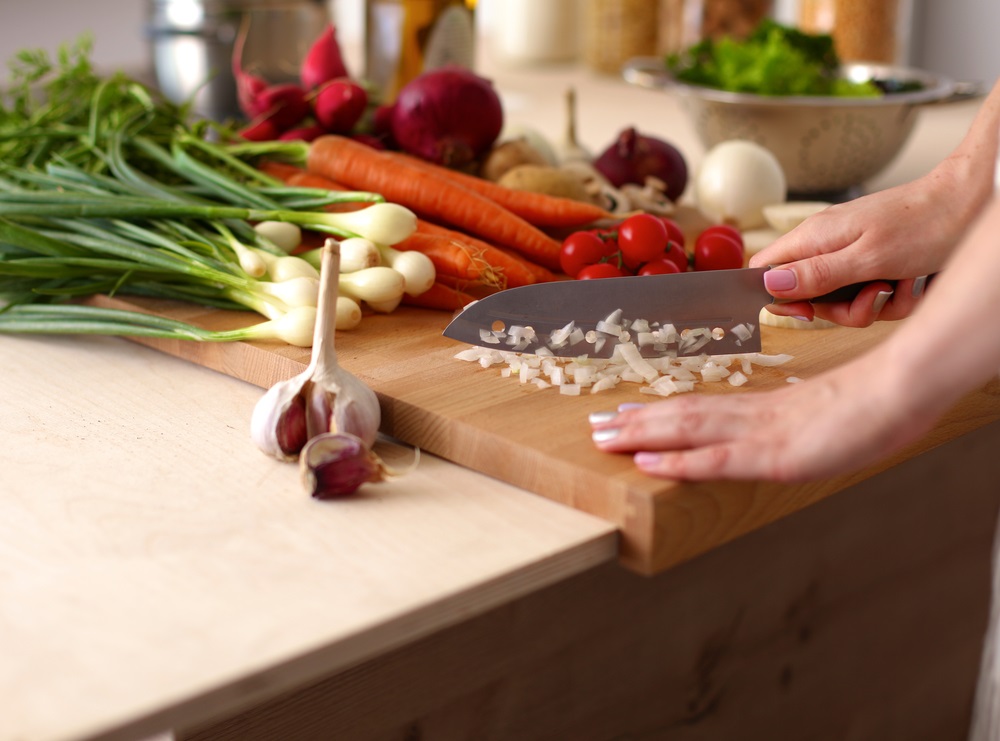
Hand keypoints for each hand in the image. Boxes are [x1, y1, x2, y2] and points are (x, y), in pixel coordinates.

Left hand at [589, 354, 936, 481]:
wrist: (899, 392)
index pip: (697, 407)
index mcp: (761, 408)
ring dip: (641, 434)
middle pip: (681, 413)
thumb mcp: (819, 418)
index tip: (623, 413)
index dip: (658, 412)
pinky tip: (647, 463)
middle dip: (635, 421)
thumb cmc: (868, 405)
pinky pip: (717, 459)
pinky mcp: (775, 454)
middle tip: (593, 424)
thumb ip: (789, 427)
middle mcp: (751, 415)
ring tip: (603, 436)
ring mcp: (760, 433)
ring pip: (687, 429)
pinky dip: (678, 461)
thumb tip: (770, 434)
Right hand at [750, 169, 973, 326]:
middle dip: (842, 310)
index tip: (806, 311)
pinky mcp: (875, 264)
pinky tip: (913, 282)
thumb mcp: (866, 258)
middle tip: (872, 296)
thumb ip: (815, 275)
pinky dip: (895, 298)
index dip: (776, 297)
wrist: (971, 204)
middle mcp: (827, 246)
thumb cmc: (923, 223)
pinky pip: (872, 297)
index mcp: (814, 238)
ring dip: (876, 304)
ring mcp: (852, 255)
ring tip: (900, 284)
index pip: (765, 271)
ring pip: (844, 302)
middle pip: (809, 297)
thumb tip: (768, 286)